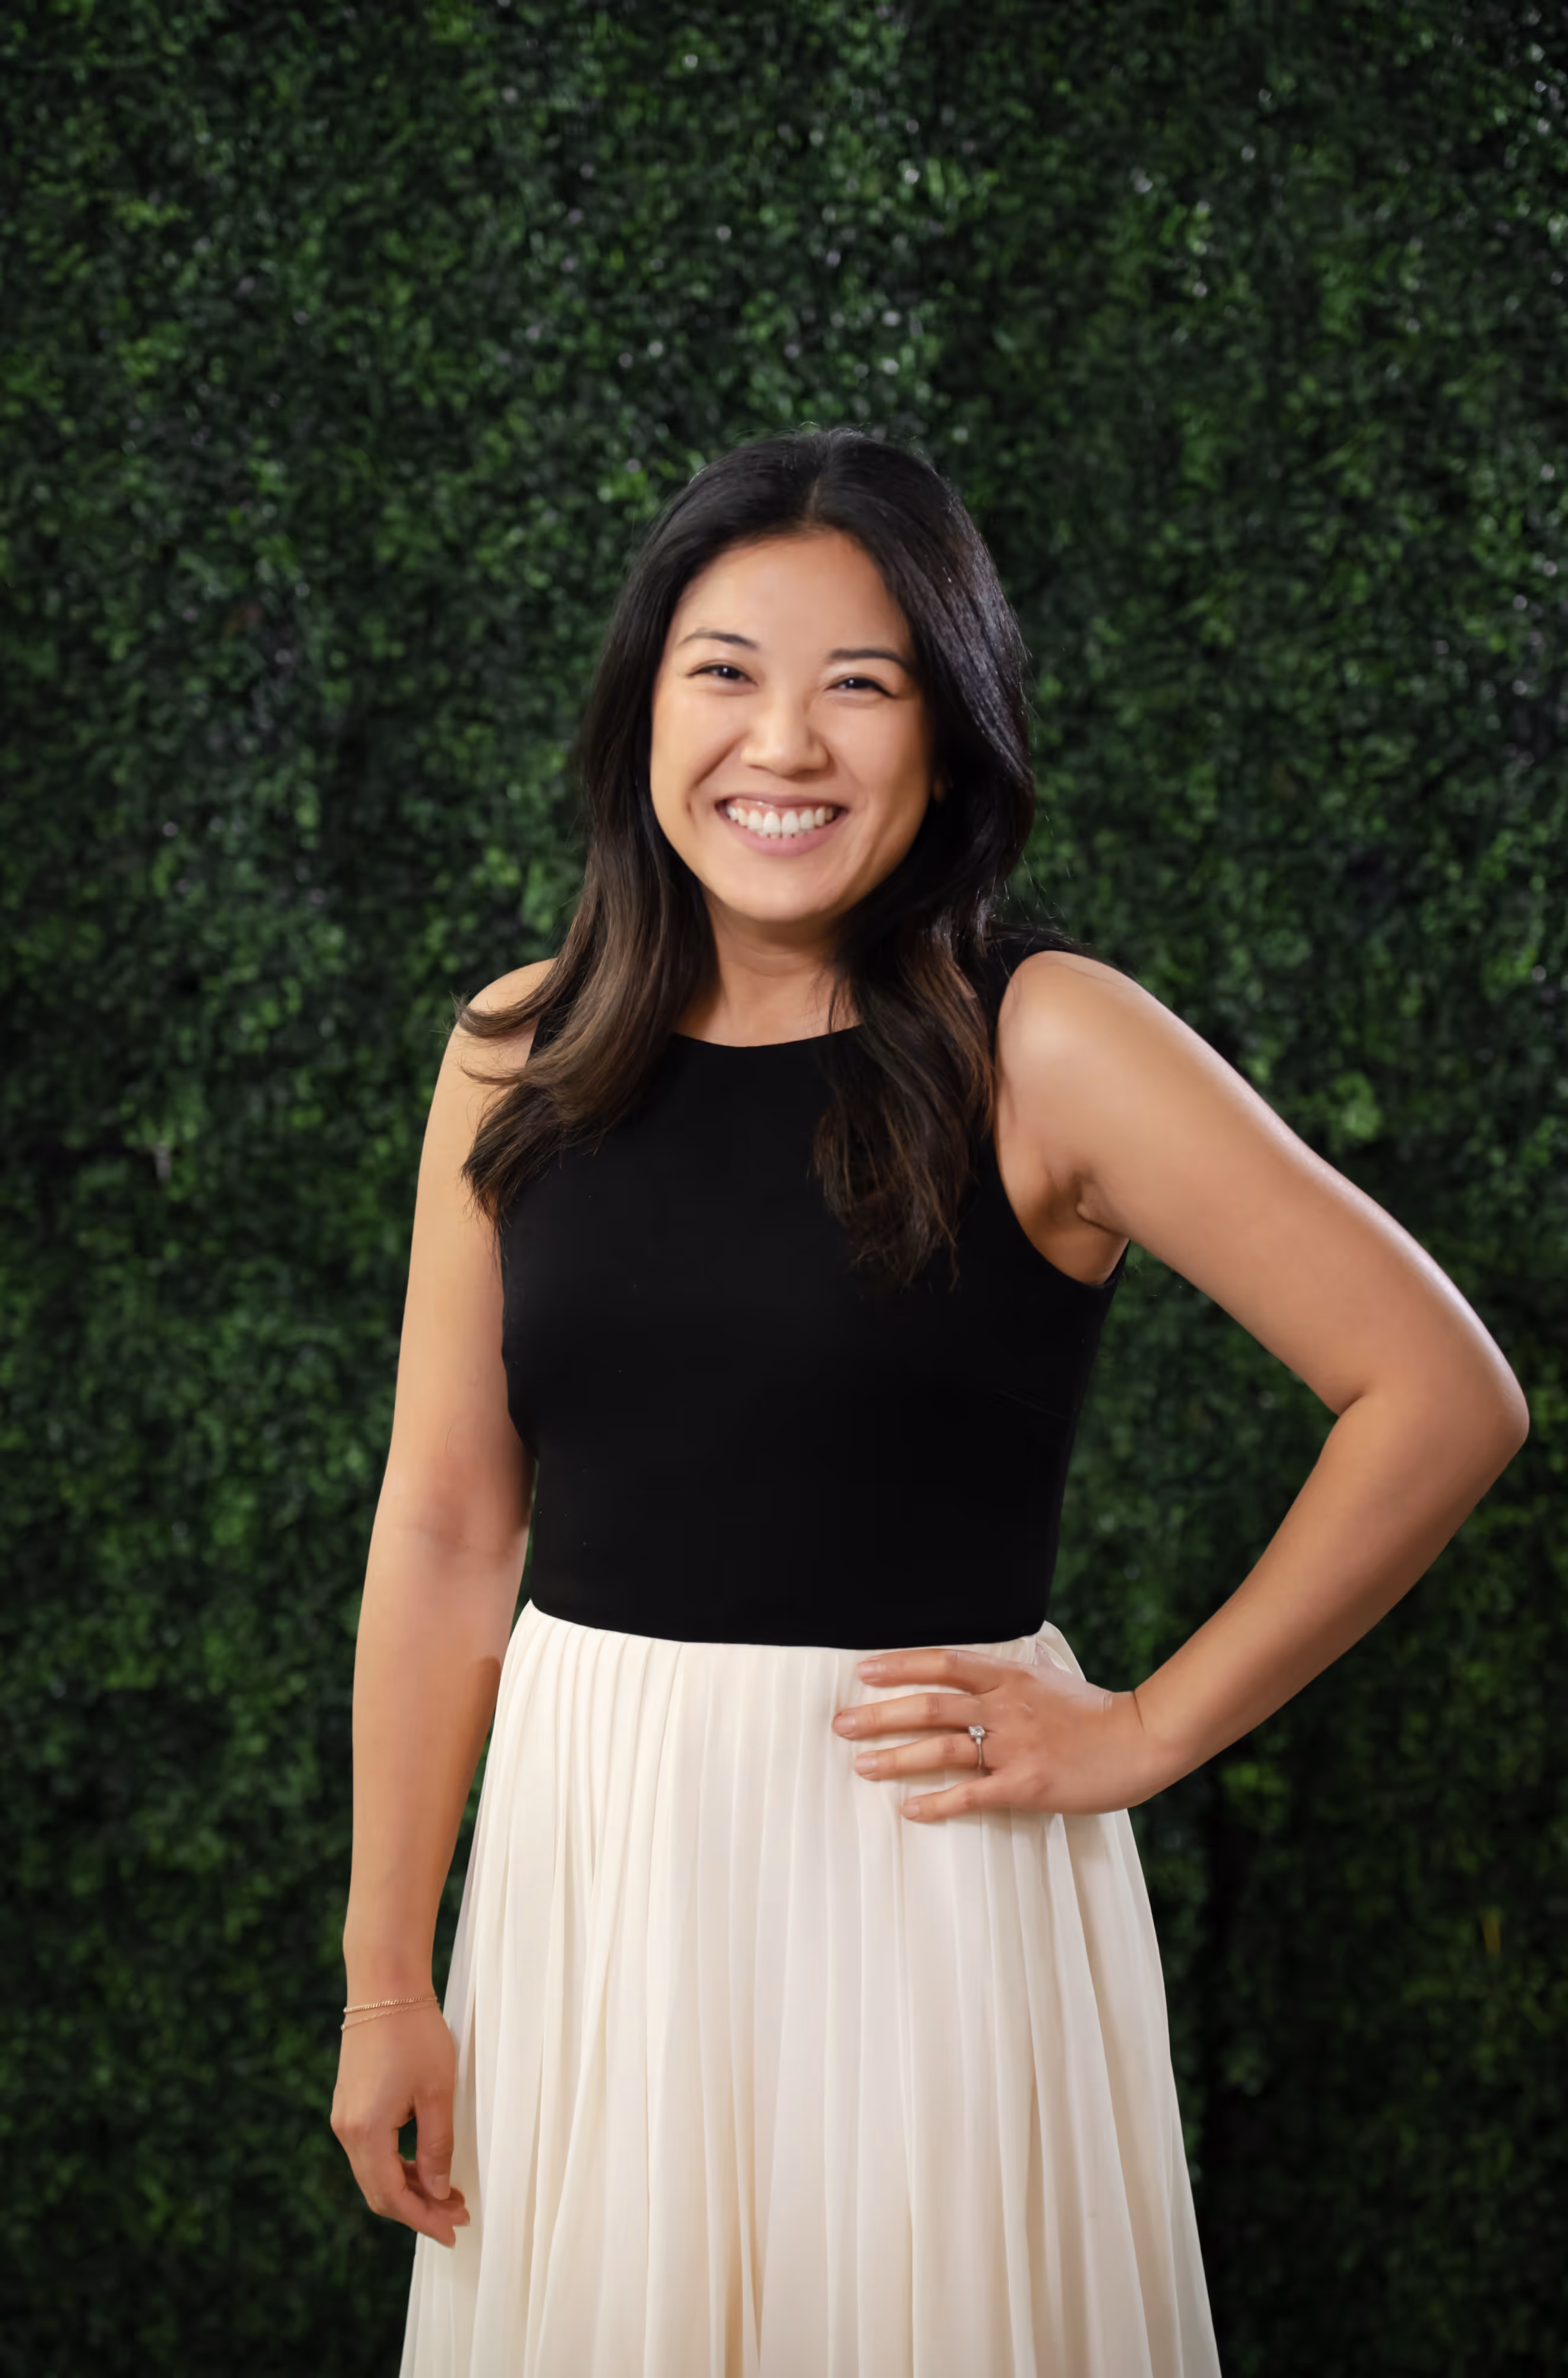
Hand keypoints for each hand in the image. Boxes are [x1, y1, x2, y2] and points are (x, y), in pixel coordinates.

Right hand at [330, 2005, 469, 2247]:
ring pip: (375, 2172)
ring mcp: (345, 2116)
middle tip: (457, 2215)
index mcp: (365, 2132)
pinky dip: (399, 2164)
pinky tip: (426, 2164)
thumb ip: (437, 2146)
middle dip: (419, 2208)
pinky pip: (372, 2150)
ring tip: (449, 2193)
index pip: (392, 2196)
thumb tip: (438, 2191)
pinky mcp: (350, 2103)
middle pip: (379, 2190)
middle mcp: (346, 2130)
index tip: (453, 2231)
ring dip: (411, 2187)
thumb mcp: (437, 2092)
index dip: (423, 2219)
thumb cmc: (414, 2033)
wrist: (384, 1985)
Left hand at [831, 1644, 1164, 1822]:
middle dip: (879, 1714)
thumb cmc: (1097, 1711)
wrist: (1140, 1740)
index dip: (900, 1665)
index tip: (864, 1672)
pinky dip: (937, 1801)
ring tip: (861, 1765)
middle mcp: (1005, 1707)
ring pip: (942, 1748)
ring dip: (896, 1757)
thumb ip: (1031, 1665)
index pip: (943, 1663)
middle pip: (929, 1706)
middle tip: (841, 1724)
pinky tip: (909, 1809)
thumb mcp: (1058, 1677)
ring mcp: (1015, 1746)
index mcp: (1010, 1676)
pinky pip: (971, 1793)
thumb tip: (1024, 1648)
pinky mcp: (1026, 1784)